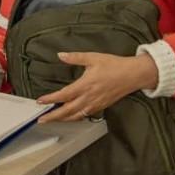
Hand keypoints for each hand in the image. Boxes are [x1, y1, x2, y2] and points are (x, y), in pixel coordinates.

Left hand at [37, 52, 157, 122]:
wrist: (134, 75)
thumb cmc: (115, 65)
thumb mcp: (93, 57)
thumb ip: (75, 57)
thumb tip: (60, 55)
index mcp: (85, 85)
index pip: (64, 95)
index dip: (51, 99)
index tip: (40, 101)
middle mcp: (89, 97)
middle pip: (68, 111)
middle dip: (53, 116)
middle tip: (41, 119)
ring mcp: (96, 103)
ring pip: (76, 115)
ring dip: (63, 119)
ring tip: (52, 120)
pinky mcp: (102, 106)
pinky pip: (85, 115)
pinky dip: (75, 118)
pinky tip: (70, 117)